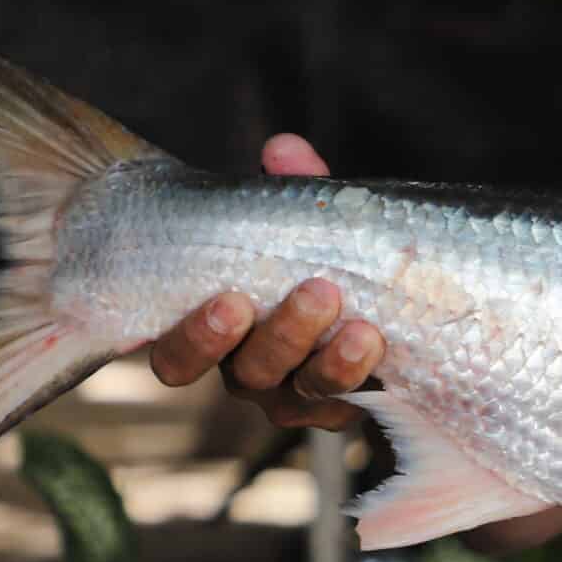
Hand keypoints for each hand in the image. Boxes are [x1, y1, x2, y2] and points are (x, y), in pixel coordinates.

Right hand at [145, 133, 387, 431]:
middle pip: (247, 375)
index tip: (231, 301)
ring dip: (331, 363)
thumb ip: (293, 188)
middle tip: (318, 293)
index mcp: (215, 330)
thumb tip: (283, 150)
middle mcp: (246, 371)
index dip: (196, 339)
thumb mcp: (305, 217)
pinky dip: (363, 385)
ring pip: (297, 397)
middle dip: (282, 336)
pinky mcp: (339, 408)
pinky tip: (384, 355)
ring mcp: (292, 395)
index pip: (177, 357)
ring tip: (363, 328)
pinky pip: (344, 411)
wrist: (380, 289)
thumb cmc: (314, 251)